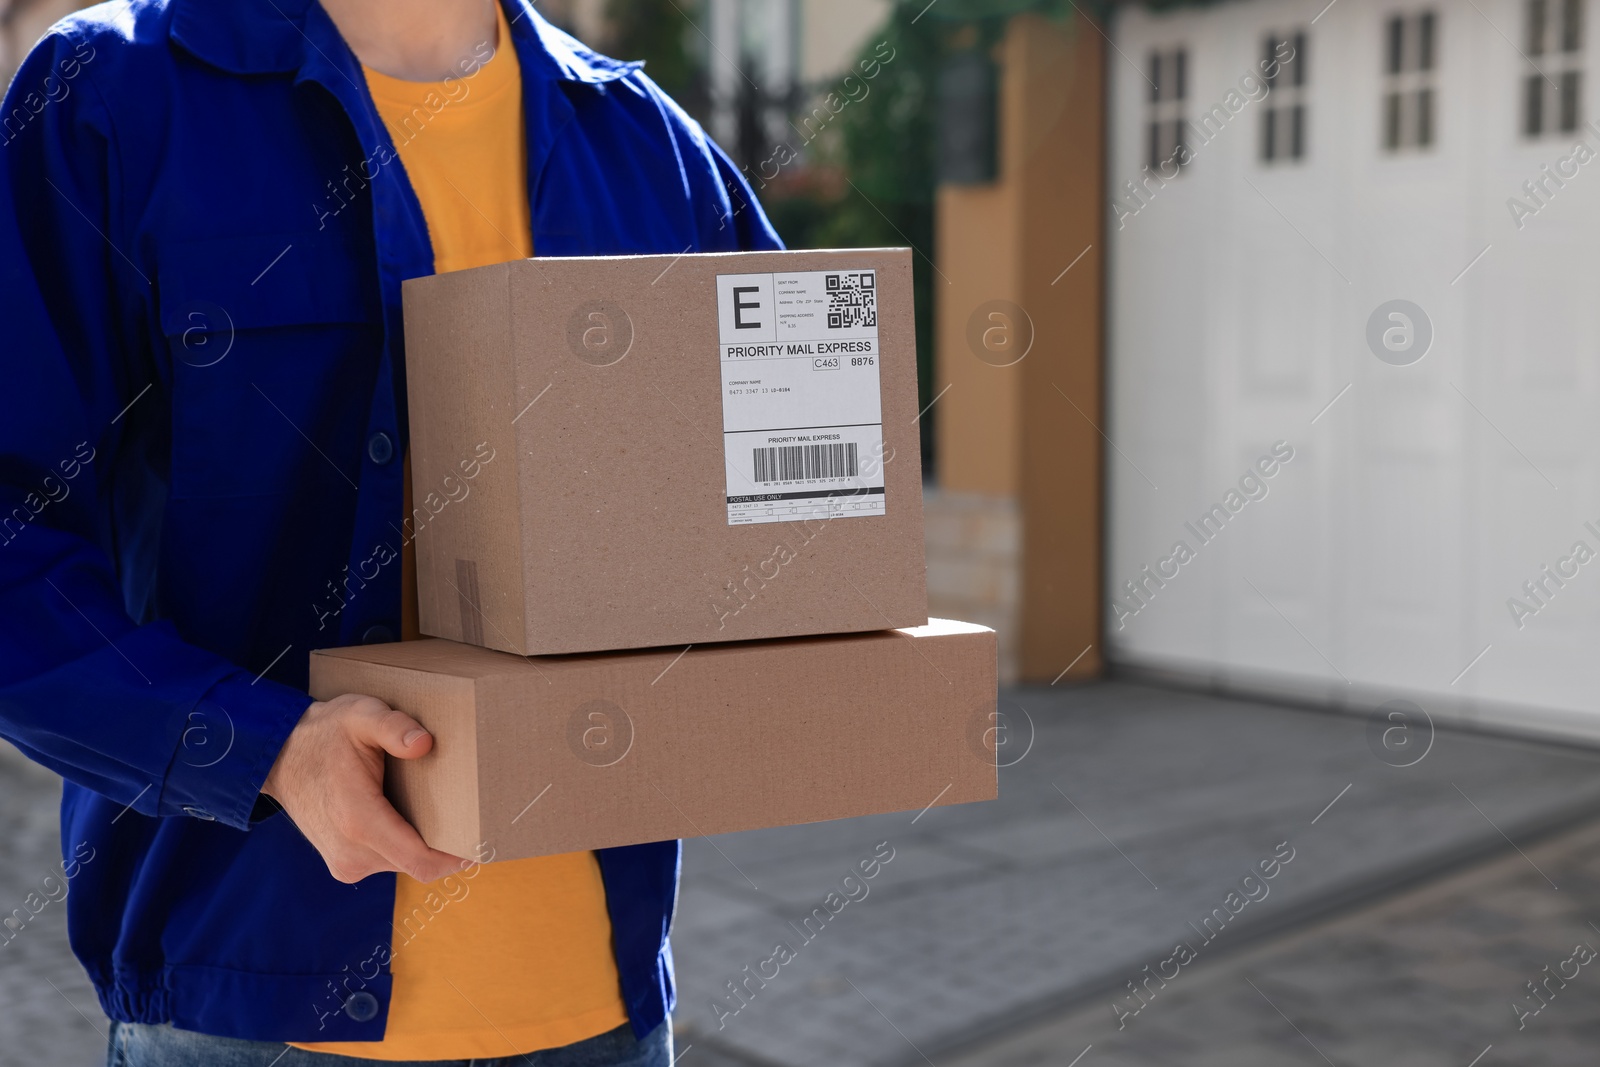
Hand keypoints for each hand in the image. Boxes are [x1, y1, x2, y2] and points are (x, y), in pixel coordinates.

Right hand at [262, 693, 465, 883]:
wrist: (279, 757)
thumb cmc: (325, 734)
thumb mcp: (361, 715)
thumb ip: (393, 727)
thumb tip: (424, 744)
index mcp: (359, 821)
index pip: (422, 861)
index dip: (457, 857)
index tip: (484, 842)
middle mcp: (352, 852)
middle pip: (419, 864)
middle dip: (447, 846)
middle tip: (472, 818)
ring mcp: (345, 863)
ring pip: (405, 864)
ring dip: (424, 844)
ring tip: (438, 811)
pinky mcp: (344, 865)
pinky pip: (389, 862)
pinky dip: (405, 845)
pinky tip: (409, 817)